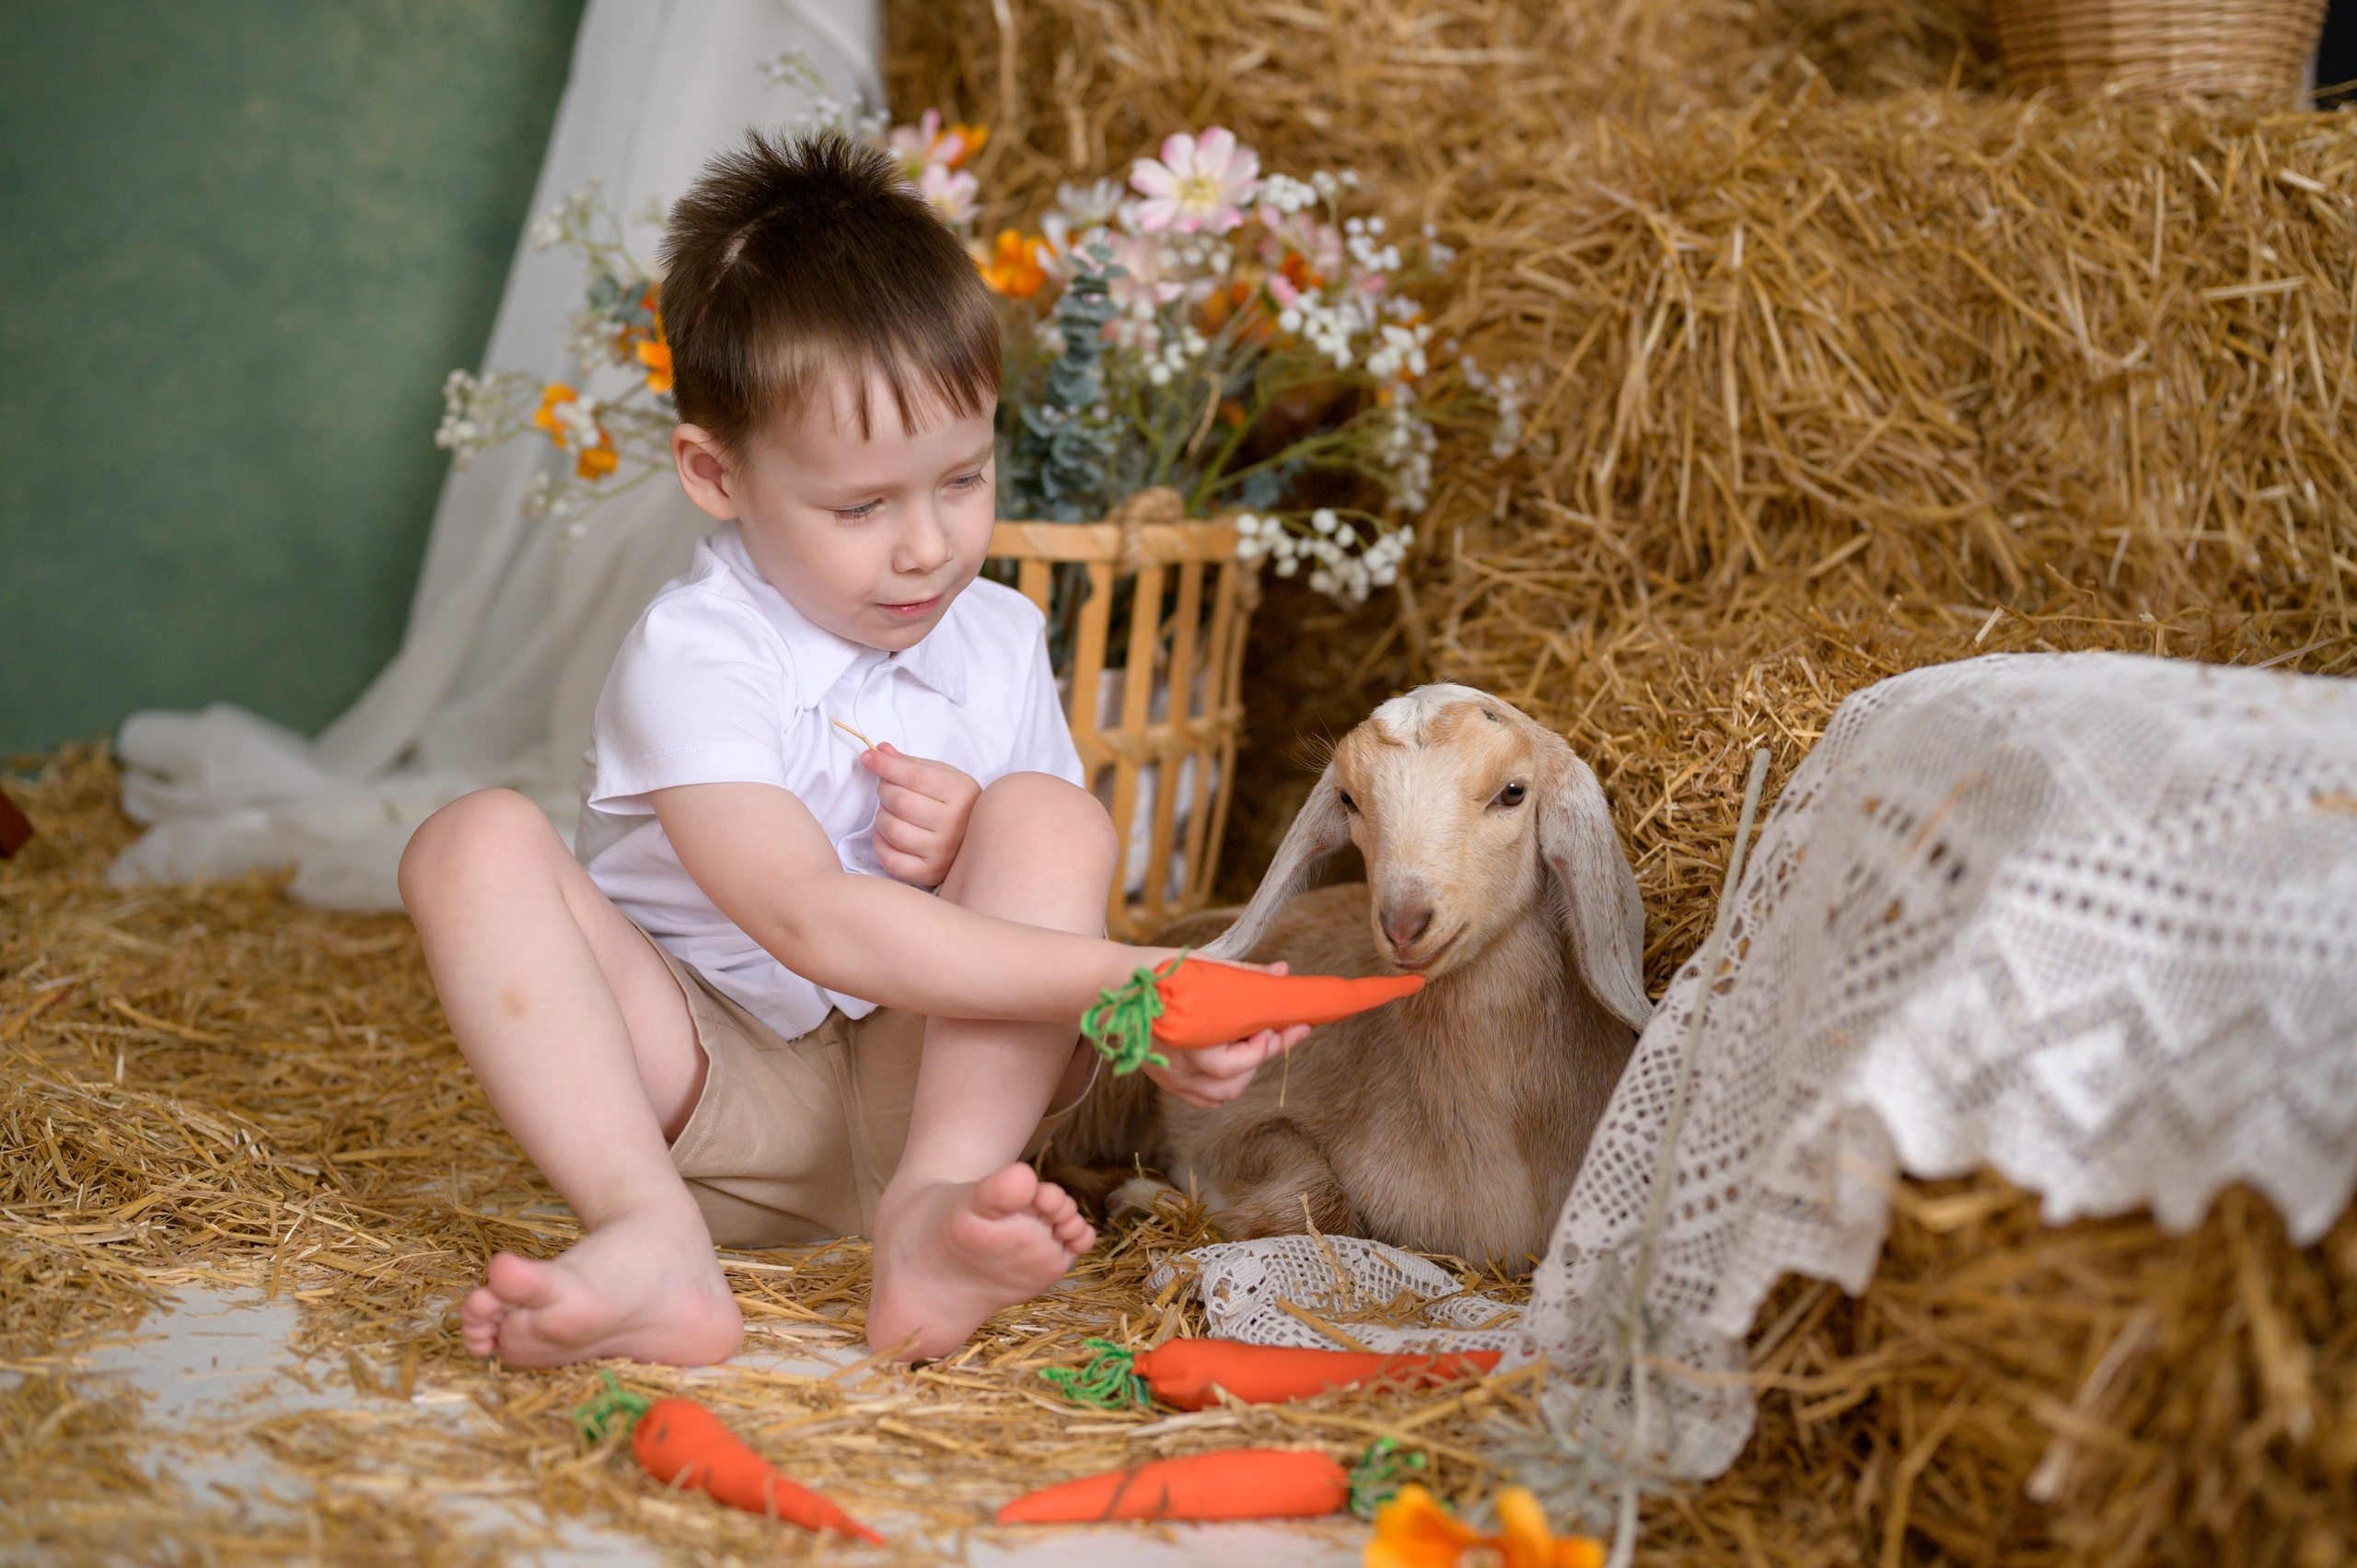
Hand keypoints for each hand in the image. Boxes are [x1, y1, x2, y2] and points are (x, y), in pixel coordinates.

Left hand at [859, 743, 981, 887]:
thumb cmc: (955, 803)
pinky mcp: (929, 873)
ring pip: (892, 829)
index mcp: (960, 793)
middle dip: (884, 790)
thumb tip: (878, 751)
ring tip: (891, 813)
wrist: (978, 839)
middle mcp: (954, 824)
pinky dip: (880, 844)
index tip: (868, 757)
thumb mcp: (941, 776)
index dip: (886, 765)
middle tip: (887, 788)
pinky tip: (888, 836)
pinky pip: (891, 859)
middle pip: (900, 802)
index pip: (914, 776)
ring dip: (881, 817)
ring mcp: (942, 852)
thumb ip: (910, 763)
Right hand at [1135, 955, 1311, 1109]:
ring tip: (1252, 1043)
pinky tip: (1232, 1059)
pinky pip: (1202, 1098)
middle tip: (1278, 1030)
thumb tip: (1281, 973)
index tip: (1290, 1025)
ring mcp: (1170, 1076)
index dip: (1271, 1045)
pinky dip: (1224, 1085)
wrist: (1108, 984)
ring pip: (1221, 1095)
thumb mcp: (1200, 965)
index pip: (1239, 1059)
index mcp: (1187, 1037)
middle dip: (1263, 1056)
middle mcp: (1177, 1064)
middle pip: (1233, 1082)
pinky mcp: (1164, 1079)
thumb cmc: (1155, 971)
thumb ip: (1242, 974)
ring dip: (1245, 1074)